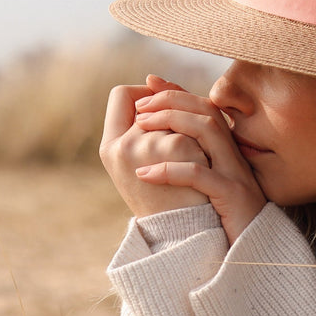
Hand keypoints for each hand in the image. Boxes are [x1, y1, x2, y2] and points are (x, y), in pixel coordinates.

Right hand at [100, 79, 209, 217]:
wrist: (189, 236)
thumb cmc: (171, 198)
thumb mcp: (149, 159)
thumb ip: (148, 124)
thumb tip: (155, 79)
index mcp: (109, 148)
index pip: (121, 95)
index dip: (145, 96)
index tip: (163, 114)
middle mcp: (119, 146)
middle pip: (152, 101)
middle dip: (171, 116)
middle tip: (185, 146)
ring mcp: (144, 146)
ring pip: (174, 113)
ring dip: (190, 131)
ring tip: (195, 160)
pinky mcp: (172, 148)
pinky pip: (193, 126)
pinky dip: (204, 142)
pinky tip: (206, 165)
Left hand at [131, 75, 266, 243]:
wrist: (255, 258)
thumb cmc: (227, 225)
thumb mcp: (211, 189)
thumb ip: (196, 164)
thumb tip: (162, 148)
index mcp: (229, 152)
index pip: (204, 107)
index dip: (177, 91)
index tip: (150, 84)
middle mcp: (235, 157)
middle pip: (206, 110)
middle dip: (170, 100)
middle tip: (140, 106)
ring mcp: (235, 175)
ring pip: (206, 131)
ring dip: (170, 122)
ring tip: (140, 127)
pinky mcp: (232, 196)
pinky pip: (199, 175)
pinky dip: (169, 170)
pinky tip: (143, 174)